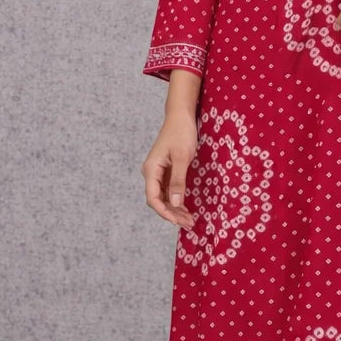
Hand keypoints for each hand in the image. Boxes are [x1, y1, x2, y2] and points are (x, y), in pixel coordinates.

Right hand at [141, 113, 198, 228]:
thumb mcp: (182, 158)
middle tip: (189, 224)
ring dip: (175, 209)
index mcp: (151, 170)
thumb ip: (178, 181)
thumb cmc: (181, 133)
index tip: (178, 221)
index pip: (153, 198)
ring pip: (164, 197)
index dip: (165, 212)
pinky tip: (186, 208)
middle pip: (158, 200)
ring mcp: (158, 173)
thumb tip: (175, 203)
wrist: (180, 116)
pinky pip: (168, 190)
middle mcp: (151, 173)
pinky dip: (177, 200)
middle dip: (172, 214)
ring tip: (189, 220)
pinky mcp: (165, 171)